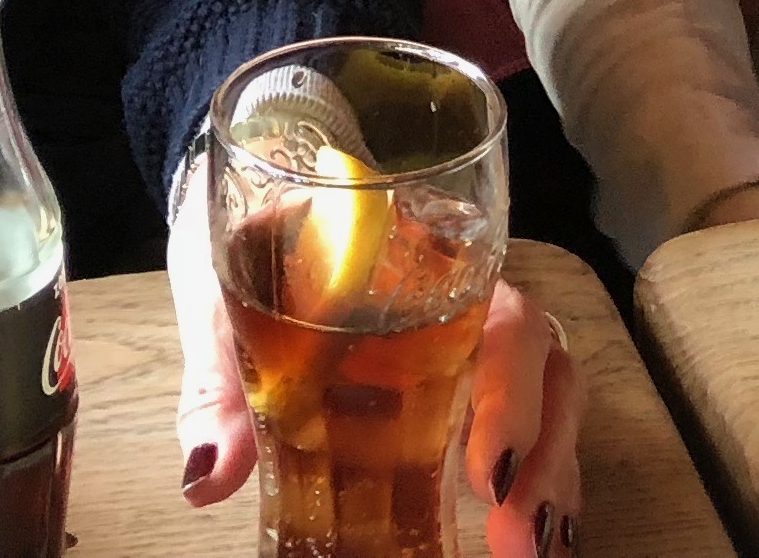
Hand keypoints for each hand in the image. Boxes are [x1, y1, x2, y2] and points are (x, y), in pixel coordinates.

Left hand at [169, 163, 584, 557]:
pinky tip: (534, 539)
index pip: (495, 304)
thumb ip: (221, 391)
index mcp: (420, 253)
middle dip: (539, 453)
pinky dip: (541, 483)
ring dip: (552, 475)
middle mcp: (468, 289)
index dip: (508, 388)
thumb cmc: (249, 257)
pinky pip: (531, 429)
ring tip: (527, 552)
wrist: (245, 232)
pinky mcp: (473, 392)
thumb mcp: (223, 312)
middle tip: (513, 535)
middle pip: (539, 359)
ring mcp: (478, 341)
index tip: (486, 469)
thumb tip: (206, 477)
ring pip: (551, 394)